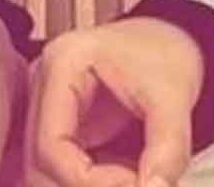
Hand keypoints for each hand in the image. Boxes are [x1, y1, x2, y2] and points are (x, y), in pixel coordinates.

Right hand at [25, 18, 203, 186]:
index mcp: (62, 64)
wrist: (171, 42)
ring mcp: (46, 106)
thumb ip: (168, 149)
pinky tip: (125, 174)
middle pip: (38, 164)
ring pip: (43, 172)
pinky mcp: (58, 124)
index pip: (51, 146)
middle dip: (85, 186)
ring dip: (87, 185)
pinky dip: (91, 182)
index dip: (89, 181)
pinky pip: (61, 169)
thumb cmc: (167, 55)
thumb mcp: (176, 99)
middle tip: (135, 184)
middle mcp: (42, 85)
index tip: (136, 184)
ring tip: (134, 176)